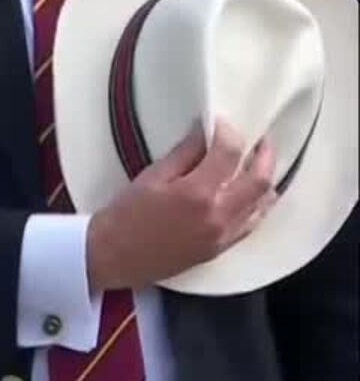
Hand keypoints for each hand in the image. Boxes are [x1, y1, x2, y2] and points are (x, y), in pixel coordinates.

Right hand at [85, 121, 277, 292]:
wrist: (115, 256)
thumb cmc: (126, 215)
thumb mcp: (150, 177)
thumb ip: (183, 155)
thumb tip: (203, 135)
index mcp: (198, 193)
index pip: (229, 153)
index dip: (228, 132)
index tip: (220, 124)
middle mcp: (220, 214)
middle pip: (259, 179)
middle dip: (263, 154)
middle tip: (259, 141)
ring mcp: (225, 234)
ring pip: (263, 203)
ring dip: (265, 179)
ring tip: (258, 165)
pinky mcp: (222, 248)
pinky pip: (252, 222)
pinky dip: (258, 203)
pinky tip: (249, 194)